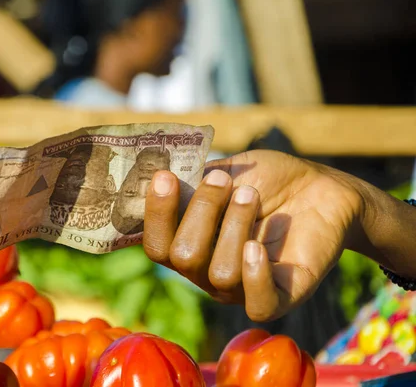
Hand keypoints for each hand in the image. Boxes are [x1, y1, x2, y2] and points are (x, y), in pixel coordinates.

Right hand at [143, 150, 363, 321]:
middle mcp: (207, 272)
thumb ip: (192, 180)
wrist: (320, 187)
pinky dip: (254, 275)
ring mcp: (241, 288)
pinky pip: (258, 304)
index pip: (156, 246)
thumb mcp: (226, 170)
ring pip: (220, 273)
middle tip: (225, 180)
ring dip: (235, 226)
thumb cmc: (267, 179)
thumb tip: (155, 178)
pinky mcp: (280, 297)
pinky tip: (257, 245)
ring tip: (252, 196)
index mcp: (188, 243)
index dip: (156, 214)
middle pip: (183, 258)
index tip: (165, 177)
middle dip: (202, 211)